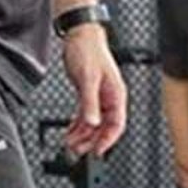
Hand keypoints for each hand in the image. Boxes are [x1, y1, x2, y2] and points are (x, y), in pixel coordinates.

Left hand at [60, 24, 126, 156]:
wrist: (80, 35)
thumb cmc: (88, 51)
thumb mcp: (87, 79)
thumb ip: (90, 102)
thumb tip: (92, 123)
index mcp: (115, 95)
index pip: (116, 124)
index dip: (108, 140)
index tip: (97, 151)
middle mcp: (109, 97)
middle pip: (104, 127)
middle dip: (91, 140)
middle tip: (78, 151)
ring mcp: (99, 96)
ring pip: (93, 123)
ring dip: (82, 135)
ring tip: (70, 144)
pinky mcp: (88, 93)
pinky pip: (85, 115)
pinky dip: (77, 125)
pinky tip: (70, 132)